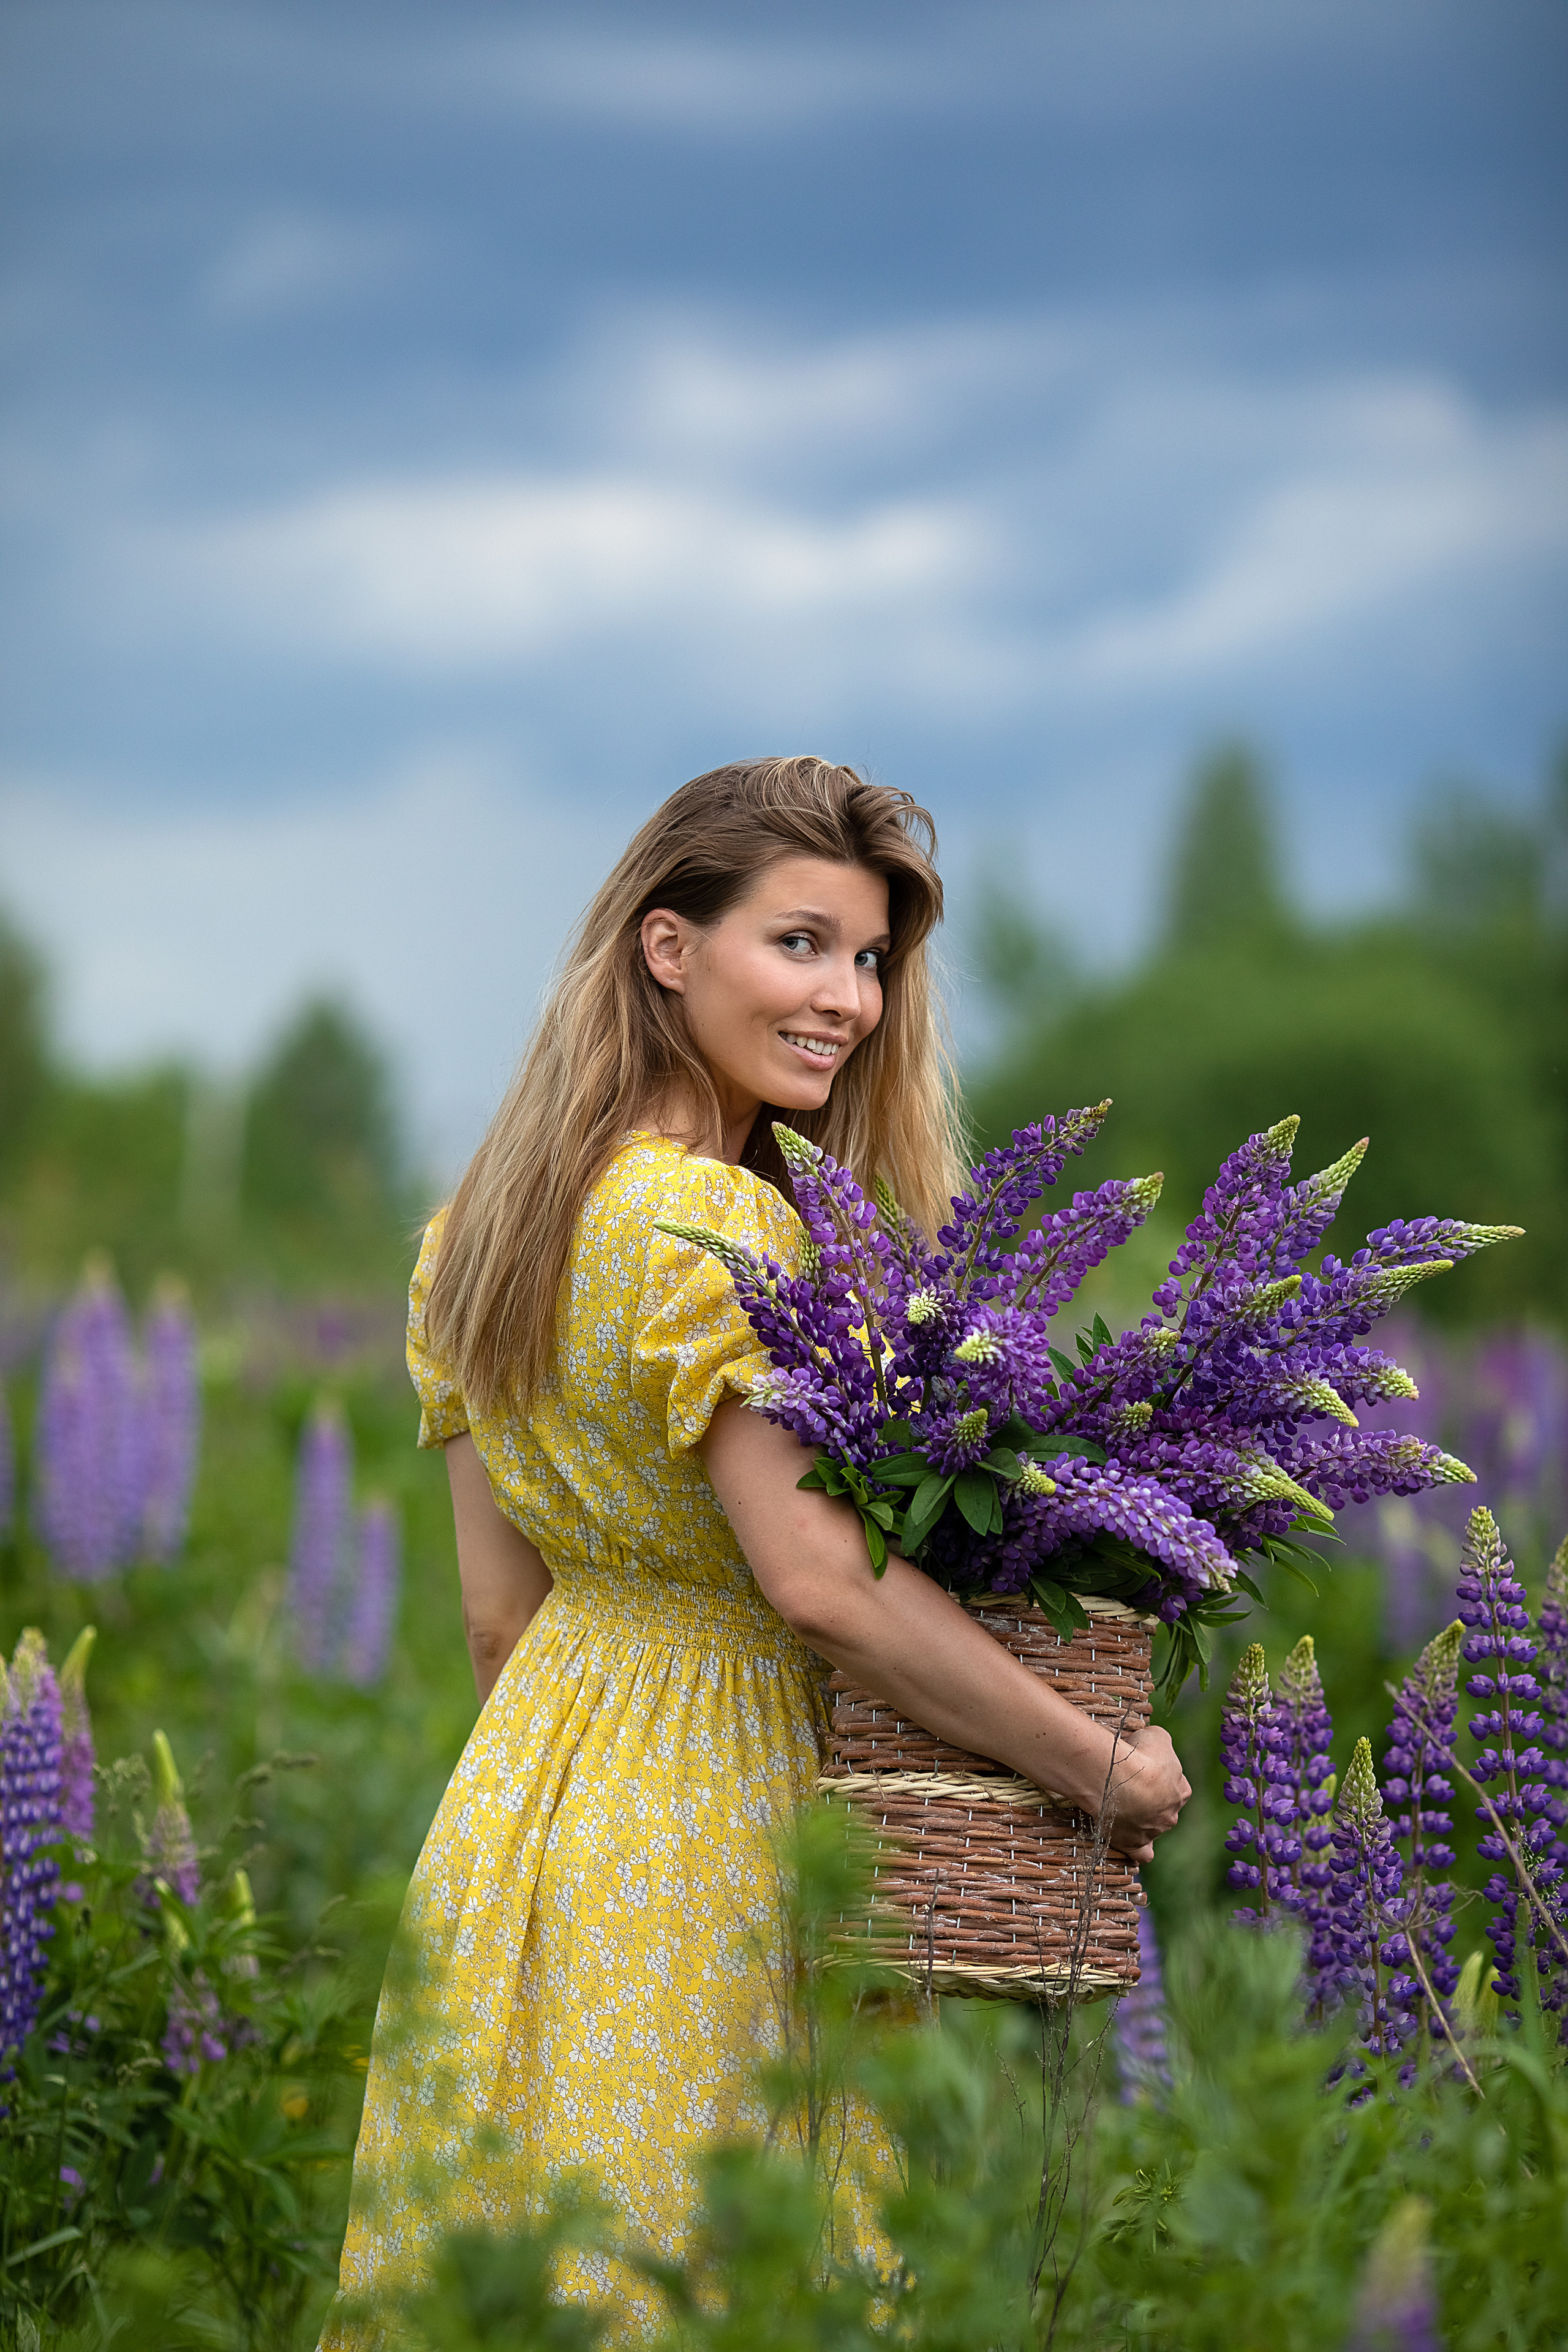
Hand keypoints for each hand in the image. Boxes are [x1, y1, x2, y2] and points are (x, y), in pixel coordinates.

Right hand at [1100, 1725, 1190, 1863]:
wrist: (1116, 1776)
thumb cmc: (1139, 1754)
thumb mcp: (1158, 1737)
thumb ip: (1161, 1745)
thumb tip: (1155, 1746)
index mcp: (1181, 1791)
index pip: (1175, 1784)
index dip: (1158, 1775)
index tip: (1142, 1767)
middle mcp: (1171, 1815)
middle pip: (1162, 1808)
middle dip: (1149, 1798)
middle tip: (1127, 1783)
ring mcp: (1153, 1831)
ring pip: (1150, 1827)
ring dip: (1138, 1817)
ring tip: (1117, 1802)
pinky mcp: (1133, 1843)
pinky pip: (1141, 1853)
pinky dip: (1138, 1850)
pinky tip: (1130, 1840)